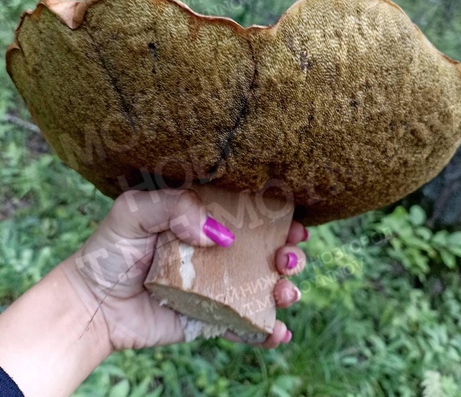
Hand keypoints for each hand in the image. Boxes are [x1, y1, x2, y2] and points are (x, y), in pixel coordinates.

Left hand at [62, 188, 307, 351]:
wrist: (92, 304)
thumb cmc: (111, 250)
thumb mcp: (135, 211)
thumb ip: (176, 206)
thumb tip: (220, 234)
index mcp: (202, 221)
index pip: (248, 214)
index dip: (276, 216)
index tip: (292, 220)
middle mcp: (215, 253)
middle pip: (264, 251)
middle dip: (287, 253)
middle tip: (288, 257)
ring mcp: (215, 287)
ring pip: (262, 287)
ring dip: (285, 288)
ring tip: (286, 291)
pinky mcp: (209, 319)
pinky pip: (243, 325)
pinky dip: (265, 331)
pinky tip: (278, 331)